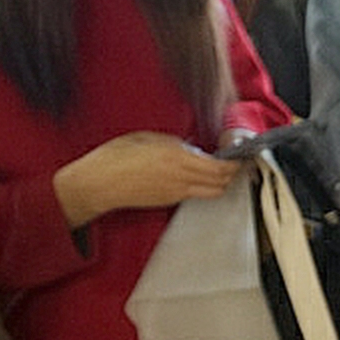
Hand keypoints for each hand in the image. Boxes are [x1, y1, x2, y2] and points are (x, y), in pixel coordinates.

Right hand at [51, 131, 240, 226]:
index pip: (220, 167)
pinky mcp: (168, 201)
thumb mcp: (148, 138)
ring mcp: (176, 193)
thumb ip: (174, 143)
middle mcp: (181, 178)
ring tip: (219, 170)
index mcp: (177, 158)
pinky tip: (196, 177)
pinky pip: (194, 195)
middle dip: (232, 173)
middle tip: (235, 163)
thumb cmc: (116, 156)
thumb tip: (191, 148)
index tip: (240, 155)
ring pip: (212, 192)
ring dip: (220, 182)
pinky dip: (203, 187)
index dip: (235, 163)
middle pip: (222, 182)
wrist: (98, 183)